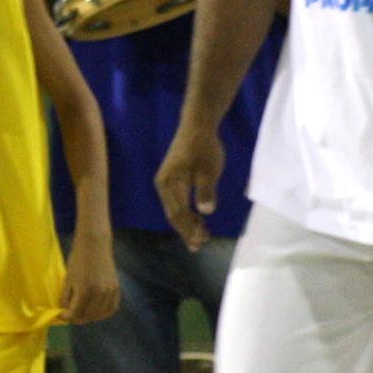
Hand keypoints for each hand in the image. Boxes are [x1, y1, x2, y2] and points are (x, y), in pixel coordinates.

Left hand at [60, 231, 120, 326]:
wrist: (94, 245)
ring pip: (100, 314)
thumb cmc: (77, 260)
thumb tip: (65, 311)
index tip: (62, 315)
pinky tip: (95, 312)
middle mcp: (99, 292)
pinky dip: (103, 313)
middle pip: (88, 316)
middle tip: (71, 316)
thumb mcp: (68, 279)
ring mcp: (110, 291)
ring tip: (81, 315)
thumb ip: (66, 297)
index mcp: (85, 290)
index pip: (75, 313)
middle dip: (77, 318)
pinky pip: (112, 307)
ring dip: (90, 317)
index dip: (67, 317)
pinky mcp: (116, 288)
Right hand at [155, 125, 222, 248]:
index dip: (189, 229)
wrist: (197, 127)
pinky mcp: (172, 179)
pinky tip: (197, 218)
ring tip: (200, 236)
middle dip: (186, 231)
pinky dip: (186, 212)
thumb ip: (205, 191)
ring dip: (187, 223)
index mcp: (169, 184)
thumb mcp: (208, 170)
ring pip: (175, 209)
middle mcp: (163, 186)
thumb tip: (205, 212)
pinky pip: (177, 201)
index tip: (200, 241)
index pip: (178, 213)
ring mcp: (166, 182)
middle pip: (173, 214)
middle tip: (199, 245)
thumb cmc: (204, 147)